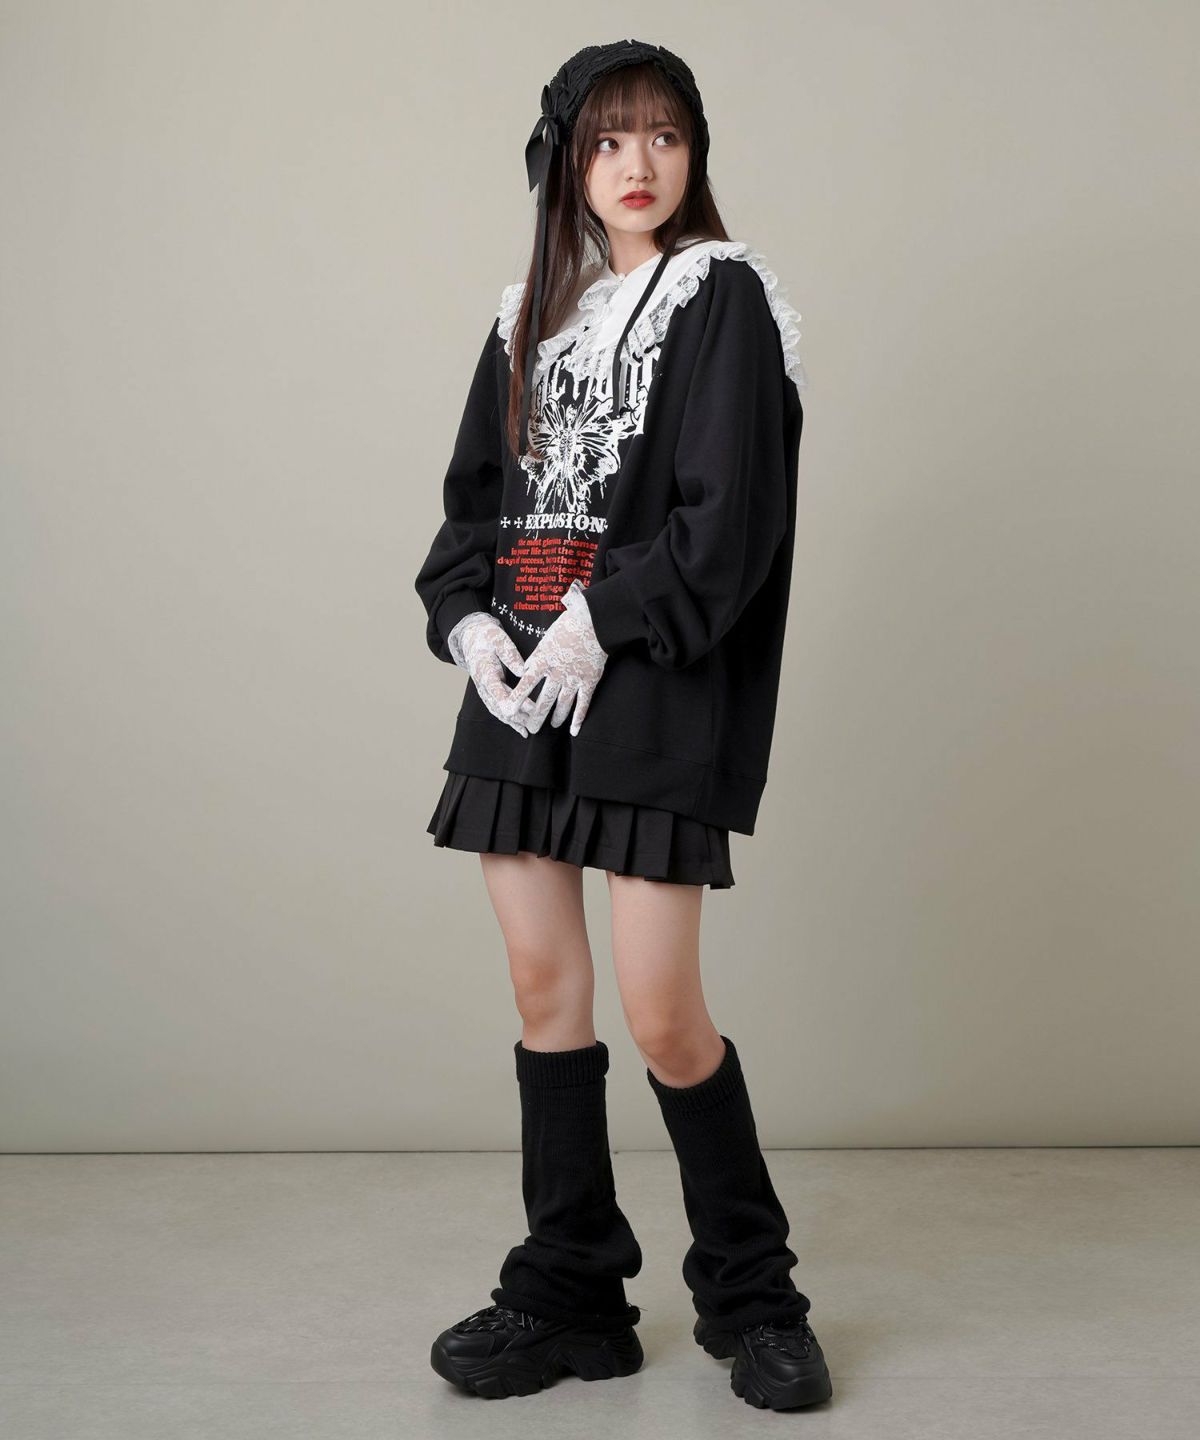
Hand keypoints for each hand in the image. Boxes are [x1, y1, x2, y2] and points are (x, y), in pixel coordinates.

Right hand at [450, 611, 530, 737]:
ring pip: (498, 711)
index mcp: (485, 672)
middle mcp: (483, 685)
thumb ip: (511, 654)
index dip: (514, 703)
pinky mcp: (488, 694)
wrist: (471, 639)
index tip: (531, 708)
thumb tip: (523, 670)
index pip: (499, 691)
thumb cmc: (487, 637)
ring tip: (529, 729)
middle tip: (536, 719)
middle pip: (499, 706)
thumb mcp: (499, 639)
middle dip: (518, 715)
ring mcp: (484, 691)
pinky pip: (497, 710)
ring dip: (514, 721)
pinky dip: (510, 721)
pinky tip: (522, 729)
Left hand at [502, 580, 607, 736]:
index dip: (517, 698)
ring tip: (552, 726)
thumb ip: (536, 656)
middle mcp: (557, 673)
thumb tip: (526, 669)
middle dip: (536, 717)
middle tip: (531, 728)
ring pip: (562, 705)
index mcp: (543, 660)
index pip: (526, 684)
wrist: (595, 622)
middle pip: (544, 700)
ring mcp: (574, 679)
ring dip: (556, 718)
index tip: (508, 710)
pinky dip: (578, 719)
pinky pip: (583, 704)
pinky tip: (574, 731)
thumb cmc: (569, 625)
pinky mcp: (589, 681)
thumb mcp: (546, 638)